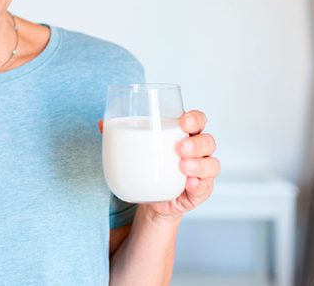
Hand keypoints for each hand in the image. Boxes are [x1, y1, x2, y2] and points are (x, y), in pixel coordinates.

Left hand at [98, 109, 219, 219]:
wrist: (149, 196)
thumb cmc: (146, 163)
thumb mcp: (135, 148)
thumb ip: (120, 134)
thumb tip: (102, 124)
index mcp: (183, 134)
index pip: (198, 120)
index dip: (195, 118)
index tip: (182, 120)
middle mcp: (198, 151)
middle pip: (208, 141)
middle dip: (196, 143)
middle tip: (179, 148)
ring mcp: (201, 172)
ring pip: (211, 164)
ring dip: (199, 165)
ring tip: (183, 166)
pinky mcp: (198, 191)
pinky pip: (204, 187)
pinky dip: (198, 185)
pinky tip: (189, 184)